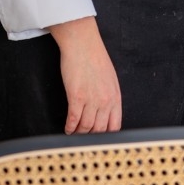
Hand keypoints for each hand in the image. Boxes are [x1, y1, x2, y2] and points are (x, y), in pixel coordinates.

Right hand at [47, 16, 121, 133]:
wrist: (83, 45)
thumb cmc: (95, 59)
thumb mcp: (110, 79)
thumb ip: (109, 96)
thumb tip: (106, 112)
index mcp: (116, 97)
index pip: (114, 126)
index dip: (106, 135)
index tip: (99, 139)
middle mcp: (106, 101)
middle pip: (99, 130)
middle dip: (91, 137)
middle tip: (83, 139)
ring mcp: (92, 100)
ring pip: (86, 127)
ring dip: (79, 133)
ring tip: (74, 133)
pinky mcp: (77, 97)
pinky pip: (73, 119)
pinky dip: (69, 127)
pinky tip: (67, 128)